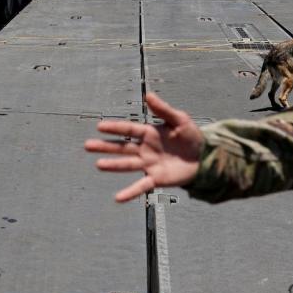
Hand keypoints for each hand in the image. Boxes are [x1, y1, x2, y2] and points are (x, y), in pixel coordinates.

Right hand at [84, 92, 204, 201]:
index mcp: (149, 133)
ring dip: (113, 165)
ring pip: (127, 164)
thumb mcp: (180, 120)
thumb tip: (149, 95)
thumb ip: (163, 109)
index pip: (128, 130)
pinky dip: (129, 192)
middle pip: (122, 147)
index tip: (99, 126)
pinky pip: (141, 186)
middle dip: (105, 146)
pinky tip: (117, 198)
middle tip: (87, 145)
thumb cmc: (191, 137)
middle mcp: (145, 149)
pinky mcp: (156, 179)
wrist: (205, 158)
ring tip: (98, 165)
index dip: (114, 128)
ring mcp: (149, 165)